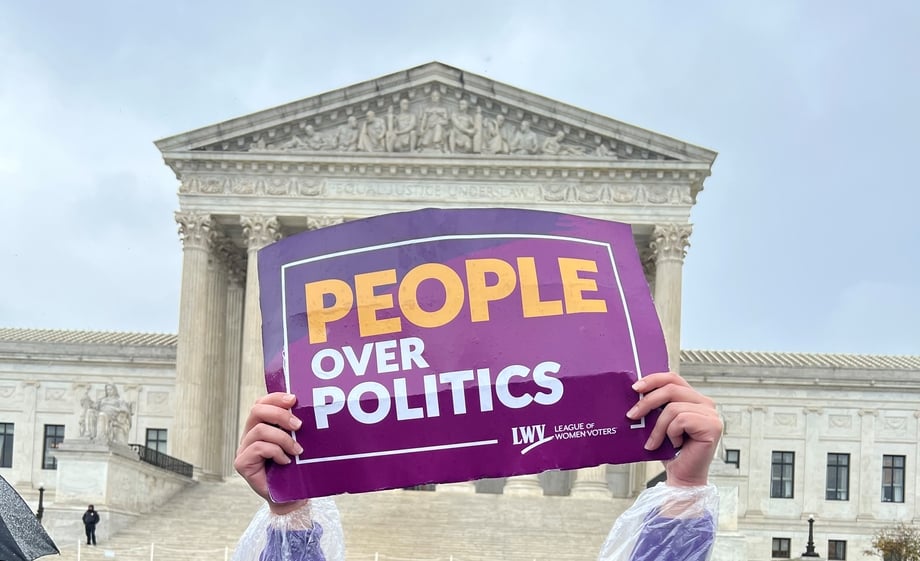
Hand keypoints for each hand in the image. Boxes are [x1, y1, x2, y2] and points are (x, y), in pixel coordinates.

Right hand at [233, 392, 307, 513]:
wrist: (290, 498)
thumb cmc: (296, 469)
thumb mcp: (297, 442)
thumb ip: (295, 427)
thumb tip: (310, 408)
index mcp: (261, 426)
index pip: (261, 403)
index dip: (275, 397)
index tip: (294, 399)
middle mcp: (249, 435)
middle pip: (256, 410)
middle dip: (279, 414)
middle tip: (298, 425)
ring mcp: (243, 449)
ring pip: (259, 430)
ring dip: (283, 438)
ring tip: (297, 450)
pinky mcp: (242, 463)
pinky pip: (258, 448)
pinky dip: (276, 452)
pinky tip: (286, 461)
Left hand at [626, 372, 721, 486]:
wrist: (682, 477)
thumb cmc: (671, 452)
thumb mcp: (660, 422)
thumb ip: (657, 405)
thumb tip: (636, 391)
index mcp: (694, 399)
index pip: (673, 378)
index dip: (653, 379)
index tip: (635, 387)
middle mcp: (705, 404)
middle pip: (671, 389)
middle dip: (647, 402)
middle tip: (632, 415)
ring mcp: (711, 415)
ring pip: (673, 408)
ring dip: (658, 427)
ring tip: (654, 442)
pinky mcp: (712, 426)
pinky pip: (680, 420)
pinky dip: (671, 433)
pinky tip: (675, 444)